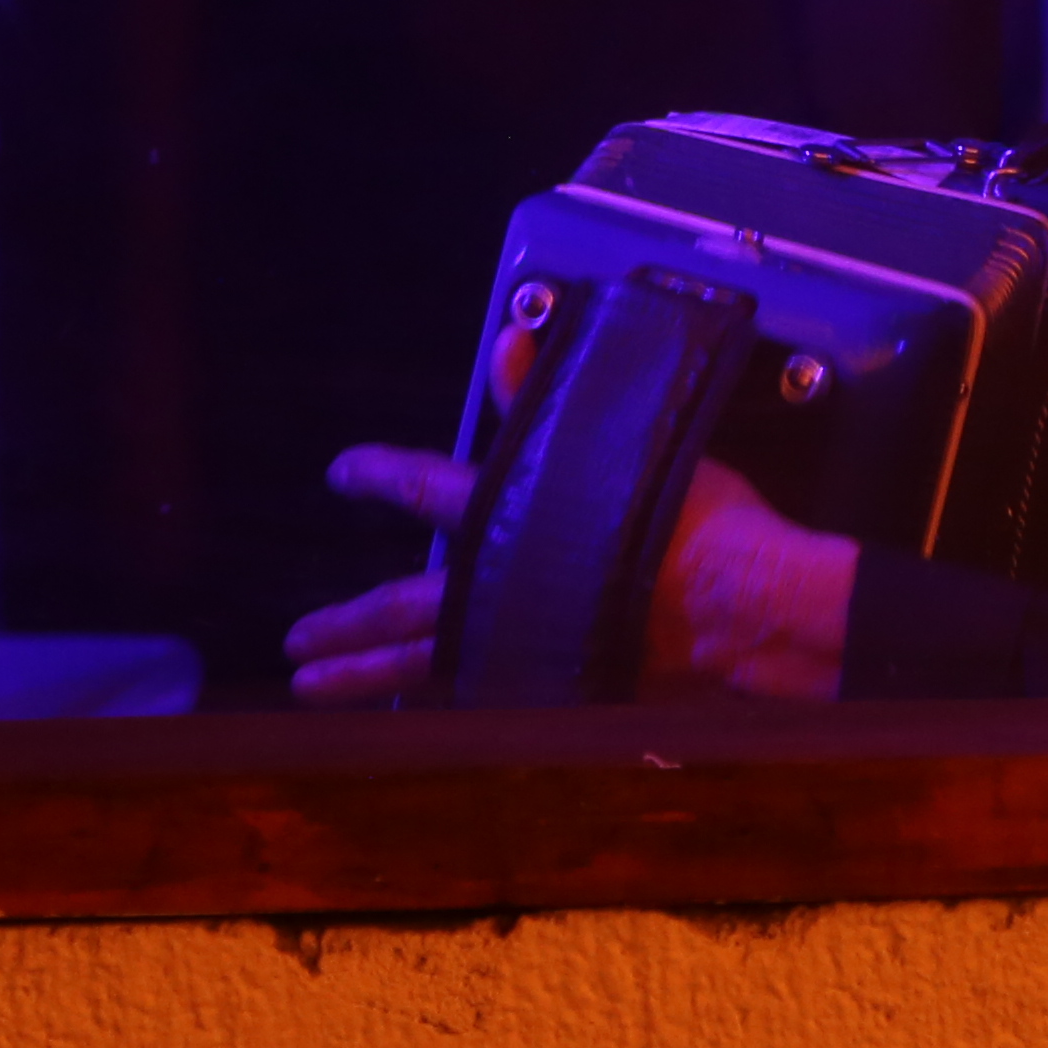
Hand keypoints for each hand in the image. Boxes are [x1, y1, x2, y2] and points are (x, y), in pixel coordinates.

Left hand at [279, 446, 859, 706]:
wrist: (749, 606)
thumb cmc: (701, 521)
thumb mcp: (625, 446)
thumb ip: (551, 404)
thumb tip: (508, 344)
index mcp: (511, 521)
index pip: (425, 490)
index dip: (380, 476)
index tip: (345, 473)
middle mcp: (501, 590)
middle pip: (400, 610)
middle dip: (343, 624)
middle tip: (298, 638)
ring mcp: (524, 645)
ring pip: (423, 667)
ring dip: (365, 675)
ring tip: (315, 686)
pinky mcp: (556, 683)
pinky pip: (477, 690)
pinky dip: (440, 694)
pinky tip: (423, 703)